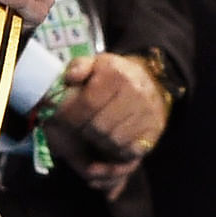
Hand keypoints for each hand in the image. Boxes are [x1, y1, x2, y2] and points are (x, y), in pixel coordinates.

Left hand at [53, 52, 167, 159]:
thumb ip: (78, 67)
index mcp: (116, 74)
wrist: (152, 82)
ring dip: (97, 142)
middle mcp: (136, 93)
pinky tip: (108, 142)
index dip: (69, 116)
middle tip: (77, 128)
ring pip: (112, 141)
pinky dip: (114, 152)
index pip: (87, 103)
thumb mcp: (94, 64)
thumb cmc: (113, 76)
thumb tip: (70, 78)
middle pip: (98, 127)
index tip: (62, 119)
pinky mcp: (153, 132)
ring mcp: (147, 114)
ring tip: (93, 133)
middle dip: (82, 130)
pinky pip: (128, 151)